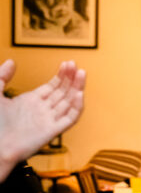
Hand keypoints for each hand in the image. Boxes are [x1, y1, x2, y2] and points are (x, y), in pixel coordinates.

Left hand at [0, 60, 85, 179]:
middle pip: (63, 91)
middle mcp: (42, 110)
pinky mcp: (53, 130)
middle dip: (71, 78)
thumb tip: (11, 62)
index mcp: (30, 101)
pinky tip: (78, 94)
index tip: (67, 64)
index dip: (61, 75)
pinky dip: (77, 107)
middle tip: (75, 65)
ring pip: (69, 101)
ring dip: (77, 87)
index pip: (52, 86)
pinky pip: (70, 118)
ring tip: (81, 73)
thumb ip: (2, 76)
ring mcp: (48, 119)